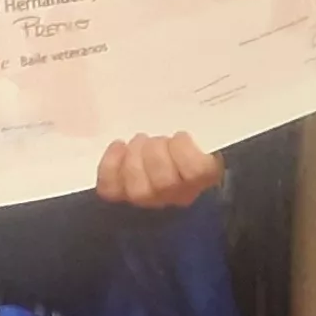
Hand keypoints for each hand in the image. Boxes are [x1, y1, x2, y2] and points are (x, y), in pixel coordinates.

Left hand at [96, 133, 222, 208]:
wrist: (165, 159)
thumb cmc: (185, 143)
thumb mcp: (201, 134)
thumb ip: (201, 130)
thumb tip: (205, 116)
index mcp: (204, 178)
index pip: (197, 172)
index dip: (184, 150)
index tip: (179, 135)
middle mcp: (178, 196)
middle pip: (164, 183)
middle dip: (155, 152)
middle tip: (155, 139)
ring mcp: (149, 200)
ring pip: (137, 191)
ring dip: (135, 158)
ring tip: (139, 141)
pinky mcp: (122, 196)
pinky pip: (111, 189)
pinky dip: (110, 165)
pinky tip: (119, 146)